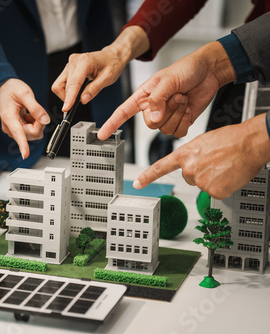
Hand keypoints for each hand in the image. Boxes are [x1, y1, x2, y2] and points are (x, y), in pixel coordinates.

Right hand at [0, 78, 50, 158]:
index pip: (18, 133)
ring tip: (31, 112)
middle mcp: (9, 127)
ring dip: (37, 124)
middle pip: (31, 134)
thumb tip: (46, 120)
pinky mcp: (17, 131)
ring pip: (33, 134)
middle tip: (37, 111)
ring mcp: (13, 130)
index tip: (25, 155)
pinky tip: (28, 115)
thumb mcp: (25, 93)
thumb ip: (36, 107)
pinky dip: (34, 124)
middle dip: (39, 124)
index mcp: (9, 117)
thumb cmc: (11, 90)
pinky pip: (31, 132)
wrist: (3, 89)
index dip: (23, 145)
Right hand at [52, 26, 149, 111]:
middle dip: (69, 98)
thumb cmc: (112, 65)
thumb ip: (95, 89)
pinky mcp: (68, 68)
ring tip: (81, 95)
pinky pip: (61, 84)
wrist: (111, 56)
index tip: (66, 109)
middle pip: (63, 86)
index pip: (74, 83)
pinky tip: (78, 91)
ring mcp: (69, 64)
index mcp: (85, 61)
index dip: (69, 97)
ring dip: (67, 95)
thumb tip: (82, 100)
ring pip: (59, 85)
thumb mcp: (108, 78)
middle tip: (82, 101)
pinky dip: (68, 91)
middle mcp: (74, 61)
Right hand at [98, 41, 235, 140]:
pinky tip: (188, 108)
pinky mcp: (180, 121)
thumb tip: (153, 119)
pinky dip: (185, 121)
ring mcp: (166, 116)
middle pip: (150, 124)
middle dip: (166, 111)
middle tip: (176, 95)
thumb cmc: (186, 69)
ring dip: (177, 114)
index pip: (123, 112)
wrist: (209, 72)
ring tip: (182, 98)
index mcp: (143, 96)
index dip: (111, 124)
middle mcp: (153, 108)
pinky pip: (178, 133)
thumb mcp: (167, 80)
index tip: (101, 135)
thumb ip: (157, 100)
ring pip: (164, 129)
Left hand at [133, 114, 269, 198]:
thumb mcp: (203, 142)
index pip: (160, 167)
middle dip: (201, 172)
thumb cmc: (231, 139)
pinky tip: (229, 175)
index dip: (147, 177)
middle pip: (189, 178)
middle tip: (215, 163)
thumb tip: (193, 164)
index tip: (138, 184)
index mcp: (184, 154)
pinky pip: (216, 192)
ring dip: (214, 179)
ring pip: (203, 185)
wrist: (249, 143)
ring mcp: (200, 180)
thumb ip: (193, 155)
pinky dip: (223, 186)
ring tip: (224, 166)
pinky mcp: (213, 191)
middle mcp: (189, 168)